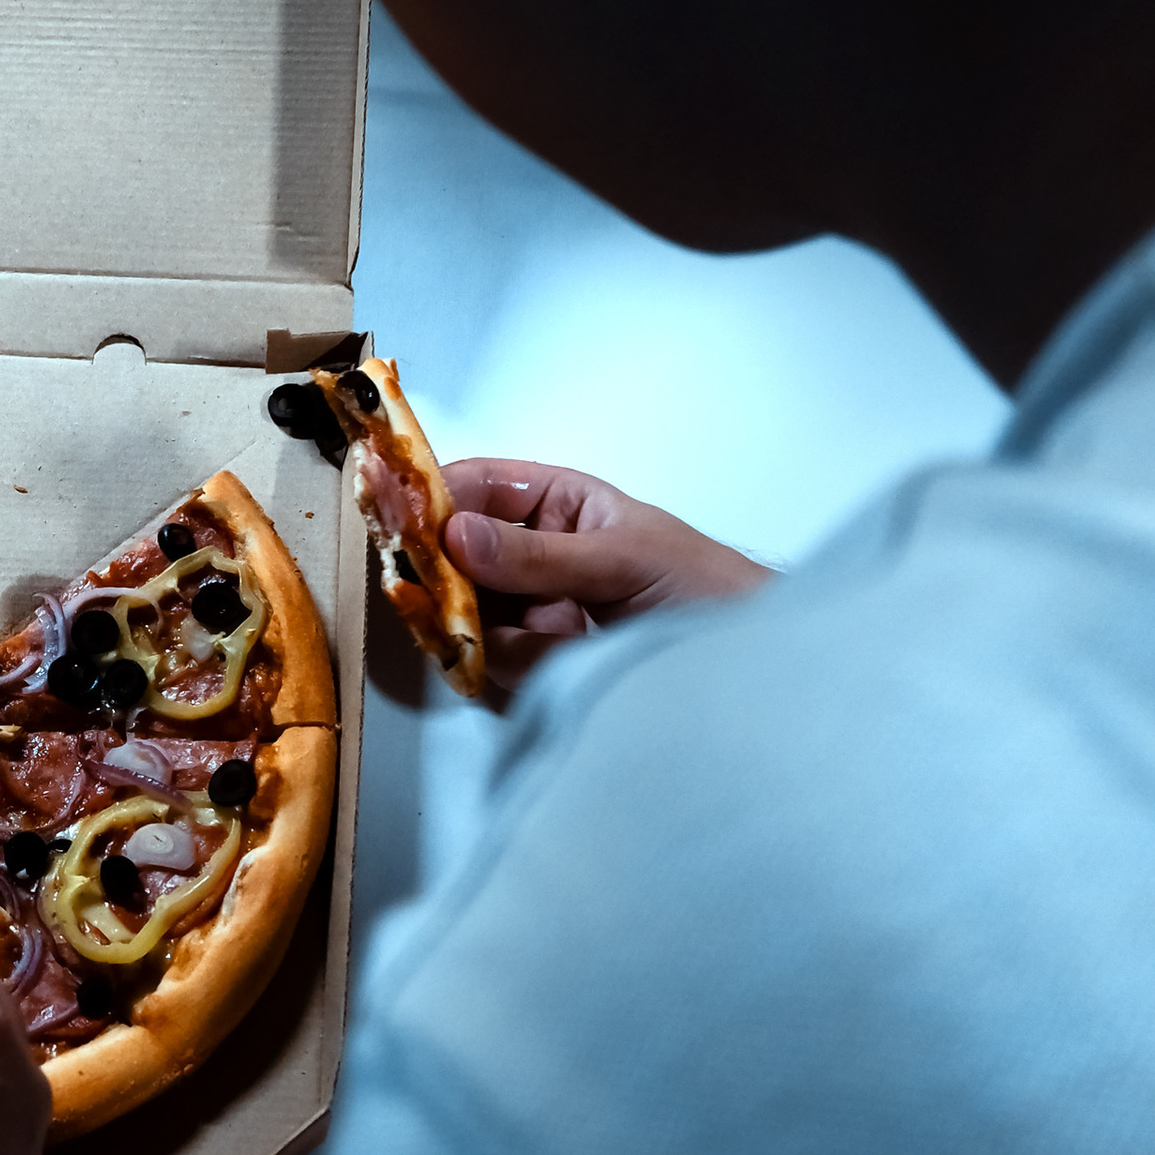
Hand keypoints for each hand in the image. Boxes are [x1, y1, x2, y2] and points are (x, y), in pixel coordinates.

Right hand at [442, 463, 770, 688]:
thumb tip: (457, 535)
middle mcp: (535, 554)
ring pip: (463, 608)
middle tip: (412, 573)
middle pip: (456, 550)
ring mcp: (531, 610)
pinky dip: (493, 658)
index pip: (481, 486)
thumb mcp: (625, 558)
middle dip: (437, 563)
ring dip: (462, 615)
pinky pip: (489, 658)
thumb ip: (539, 556)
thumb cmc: (706, 588)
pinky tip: (519, 655)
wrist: (754, 668)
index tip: (400, 507)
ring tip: (486, 618)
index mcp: (560, 505)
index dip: (436, 492)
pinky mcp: (536, 665)